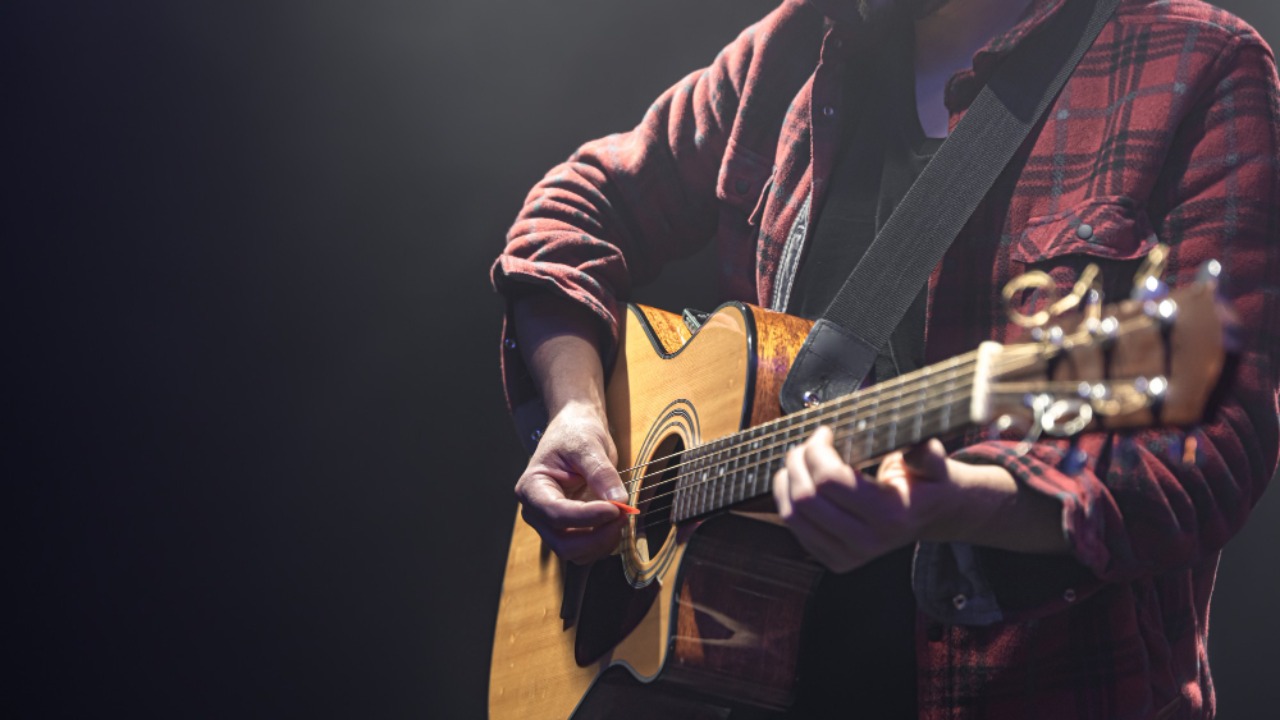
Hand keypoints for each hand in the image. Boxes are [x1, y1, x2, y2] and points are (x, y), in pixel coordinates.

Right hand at [514, 402, 628, 563]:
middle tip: (624, 515)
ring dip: (602, 542)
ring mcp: (551, 524)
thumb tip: (619, 501)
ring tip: (622, 515)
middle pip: (563, 543)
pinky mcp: (568, 529)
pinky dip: (603, 542)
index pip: (556, 513)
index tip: (616, 509)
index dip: (588, 517)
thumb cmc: (575, 433)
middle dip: (596, 537)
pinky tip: (616, 522)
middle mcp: (536, 512)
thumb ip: (601, 473)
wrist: (575, 430)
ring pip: (575, 552)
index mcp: (532, 488)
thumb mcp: (588, 445)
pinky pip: (585, 550)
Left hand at [772, 426, 957, 572]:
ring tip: (798, 460)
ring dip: (787, 480)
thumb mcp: (935, 465)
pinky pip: (794, 527)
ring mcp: (849, 555)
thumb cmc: (927, 482)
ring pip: (793, 515)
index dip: (817, 450)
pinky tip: (798, 480)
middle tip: (807, 444)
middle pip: (806, 498)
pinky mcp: (834, 560)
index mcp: (890, 515)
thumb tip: (918, 451)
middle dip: (798, 461)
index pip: (830, 480)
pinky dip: (786, 498)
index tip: (825, 432)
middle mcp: (867, 541)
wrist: (933, 516)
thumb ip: (929, 456)